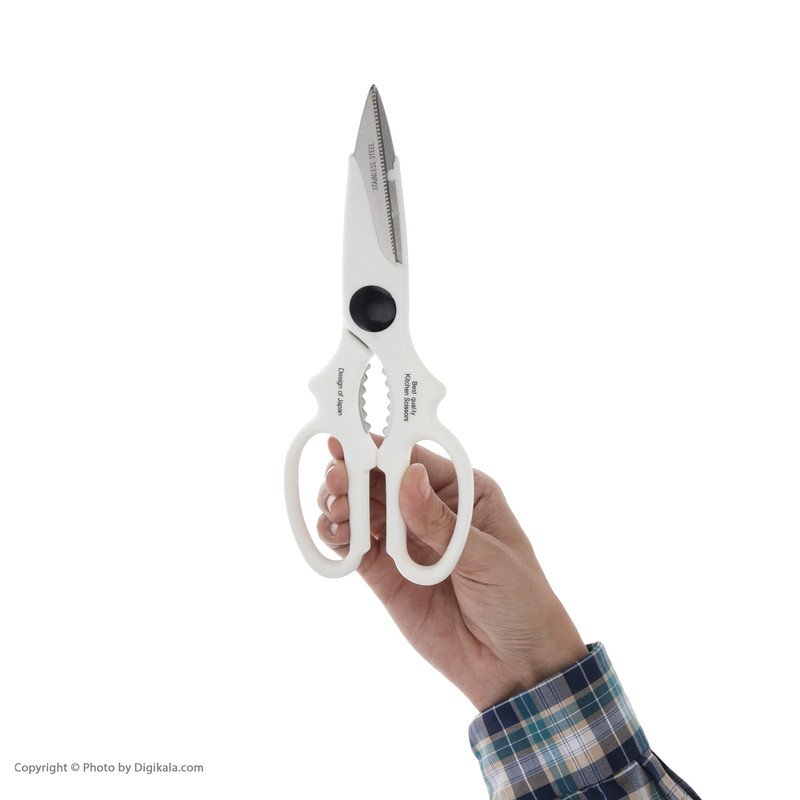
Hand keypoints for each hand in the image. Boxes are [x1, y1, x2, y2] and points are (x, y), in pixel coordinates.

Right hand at [317, 437, 587, 710]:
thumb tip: (408, 476)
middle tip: (336, 480)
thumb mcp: (487, 557)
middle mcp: (429, 512)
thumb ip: (441, 522)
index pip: (415, 460)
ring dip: (341, 505)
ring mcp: (405, 544)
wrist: (516, 669)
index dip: (382, 448)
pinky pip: (356, 550)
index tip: (351, 444)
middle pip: (380, 481)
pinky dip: (338, 539)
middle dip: (353, 475)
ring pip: (362, 511)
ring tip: (334, 510)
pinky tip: (334, 535)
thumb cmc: (520, 601)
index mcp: (463, 494)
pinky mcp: (387, 577)